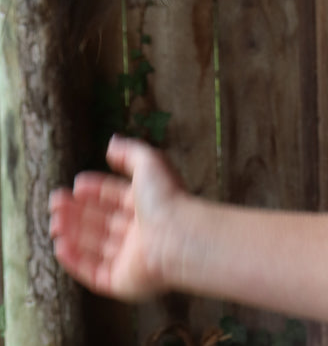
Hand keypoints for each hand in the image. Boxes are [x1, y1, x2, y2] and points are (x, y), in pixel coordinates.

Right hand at [49, 135, 185, 300]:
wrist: (178, 238)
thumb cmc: (166, 198)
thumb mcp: (149, 162)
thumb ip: (130, 151)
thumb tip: (112, 142)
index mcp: (148, 204)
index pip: (116, 196)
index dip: (95, 190)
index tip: (76, 184)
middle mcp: (140, 230)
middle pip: (102, 221)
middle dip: (77, 212)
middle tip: (56, 203)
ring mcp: (130, 257)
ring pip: (95, 245)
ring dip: (72, 234)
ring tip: (55, 222)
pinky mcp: (121, 281)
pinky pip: (93, 271)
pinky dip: (74, 261)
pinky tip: (60, 246)